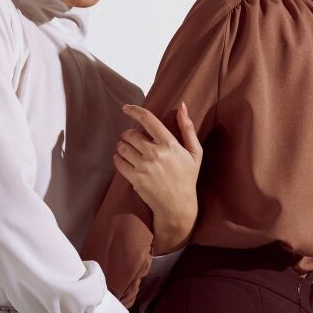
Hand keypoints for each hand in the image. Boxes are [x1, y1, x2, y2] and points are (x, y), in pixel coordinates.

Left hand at [114, 101, 202, 250]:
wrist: (178, 206)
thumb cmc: (187, 178)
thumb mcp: (194, 152)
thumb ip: (187, 128)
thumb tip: (182, 106)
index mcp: (169, 144)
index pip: (148, 120)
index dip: (134, 110)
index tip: (125, 108)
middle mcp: (155, 154)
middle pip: (130, 134)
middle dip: (128, 134)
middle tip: (131, 138)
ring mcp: (144, 167)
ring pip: (122, 147)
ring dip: (122, 145)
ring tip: (127, 149)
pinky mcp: (135, 179)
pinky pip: (119, 163)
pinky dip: (117, 159)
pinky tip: (121, 159)